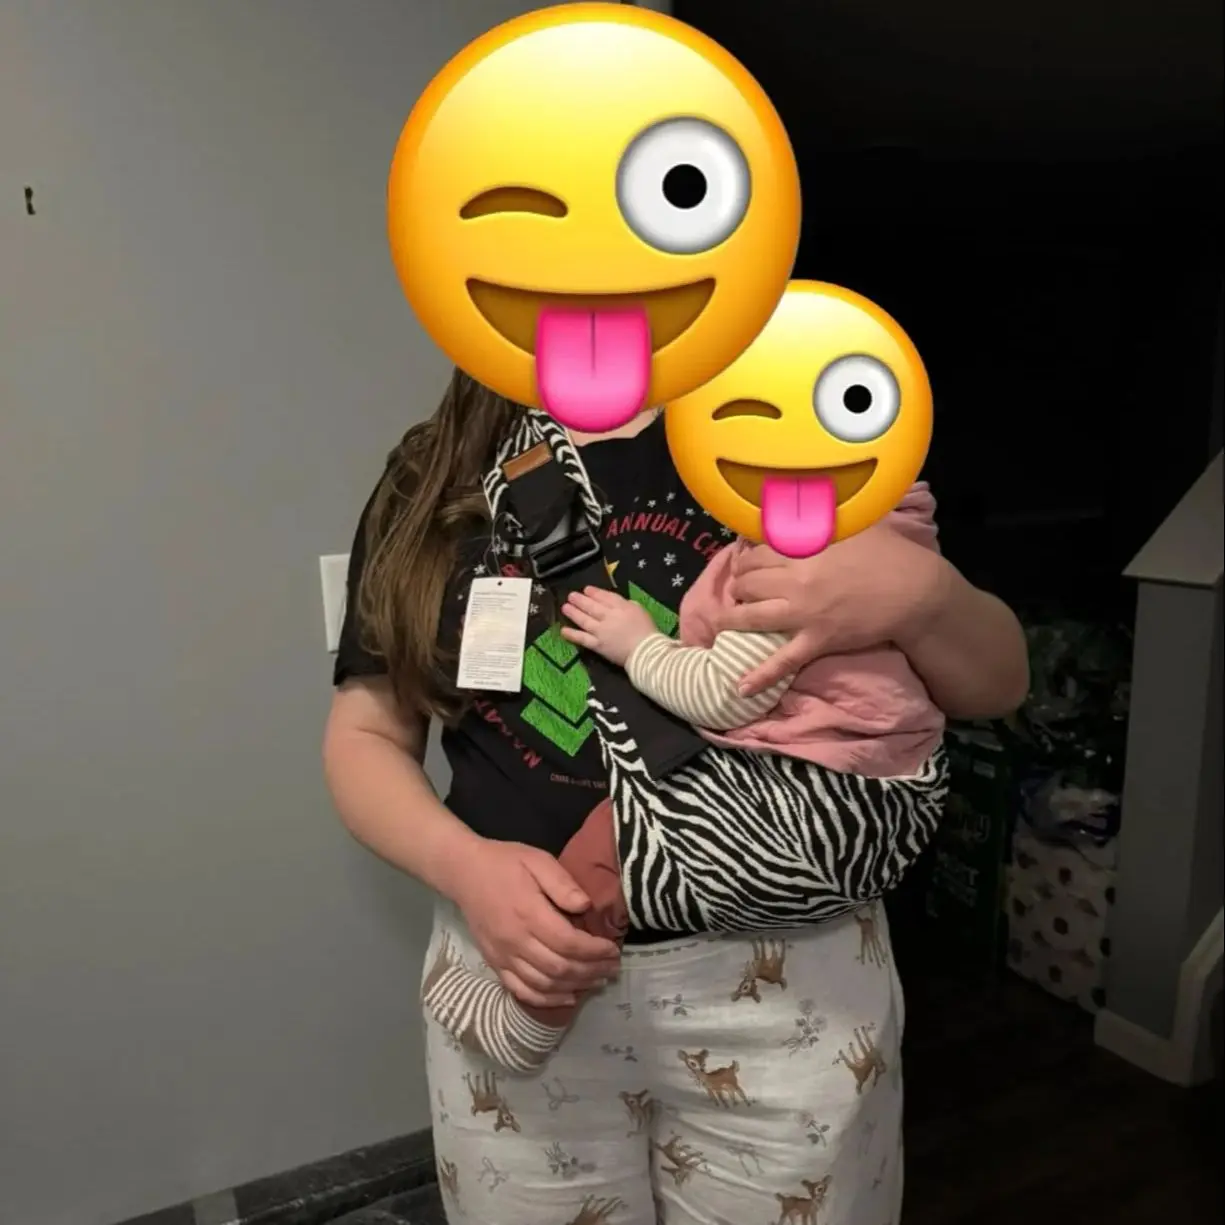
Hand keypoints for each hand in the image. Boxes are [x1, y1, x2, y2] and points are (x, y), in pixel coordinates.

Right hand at [451, 838, 621, 1008]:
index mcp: (529, 913)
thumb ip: (562, 884)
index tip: (613, 949)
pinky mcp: (495, 963)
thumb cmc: (505, 863)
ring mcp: (503, 956)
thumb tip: (586, 906)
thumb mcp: (537, 860)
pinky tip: (567, 998)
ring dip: (574, 987)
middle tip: (612, 967)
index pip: (569, 943)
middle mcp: (516, 941)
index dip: (595, 951)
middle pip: (560, 968)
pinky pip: (521, 990)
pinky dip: (546, 999)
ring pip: (544, 984)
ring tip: (597, 981)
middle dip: (591, 971)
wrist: (464, 872)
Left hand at [560, 586, 658, 666]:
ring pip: (584, 620)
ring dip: (573, 613)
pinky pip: (582, 639)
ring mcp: (601, 631)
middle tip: (571, 596)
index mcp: (622, 607)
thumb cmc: (647, 631)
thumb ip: (627, 605)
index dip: (594, 593)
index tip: (586, 589)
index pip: (605, 597)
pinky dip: (572, 634)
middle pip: (592, 606)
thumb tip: (616, 602)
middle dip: (580, 600)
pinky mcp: (598, 645)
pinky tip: (563, 630)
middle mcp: (609, 617)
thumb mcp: (640, 610)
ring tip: (565, 607)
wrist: (647, 651)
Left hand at [720, 524, 949, 695]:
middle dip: (738, 583)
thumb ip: (822, 515)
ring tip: (720, 622)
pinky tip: (740, 688)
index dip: (747, 556)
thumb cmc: (888, 552)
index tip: (745, 559)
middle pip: (748, 581)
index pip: (758, 551)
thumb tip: (800, 503)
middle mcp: (796, 579)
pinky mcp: (817, 640)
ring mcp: (804, 613)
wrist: (914, 590)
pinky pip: (782, 660)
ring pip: (752, 615)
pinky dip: (760, 675)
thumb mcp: (853, 522)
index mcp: (803, 548)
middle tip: (738, 587)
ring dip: (731, 618)